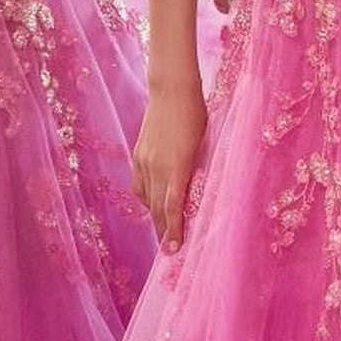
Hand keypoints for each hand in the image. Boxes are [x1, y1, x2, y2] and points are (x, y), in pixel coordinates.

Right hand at [132, 77, 206, 250]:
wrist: (172, 90)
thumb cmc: (196, 116)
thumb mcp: (203, 147)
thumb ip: (194, 173)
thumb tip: (194, 196)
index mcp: (176, 168)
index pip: (172, 209)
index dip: (174, 232)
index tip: (176, 250)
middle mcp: (156, 168)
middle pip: (157, 209)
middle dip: (164, 231)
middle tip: (170, 249)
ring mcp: (143, 161)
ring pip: (146, 199)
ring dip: (155, 216)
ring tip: (164, 230)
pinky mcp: (137, 155)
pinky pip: (139, 185)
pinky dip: (146, 198)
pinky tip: (153, 203)